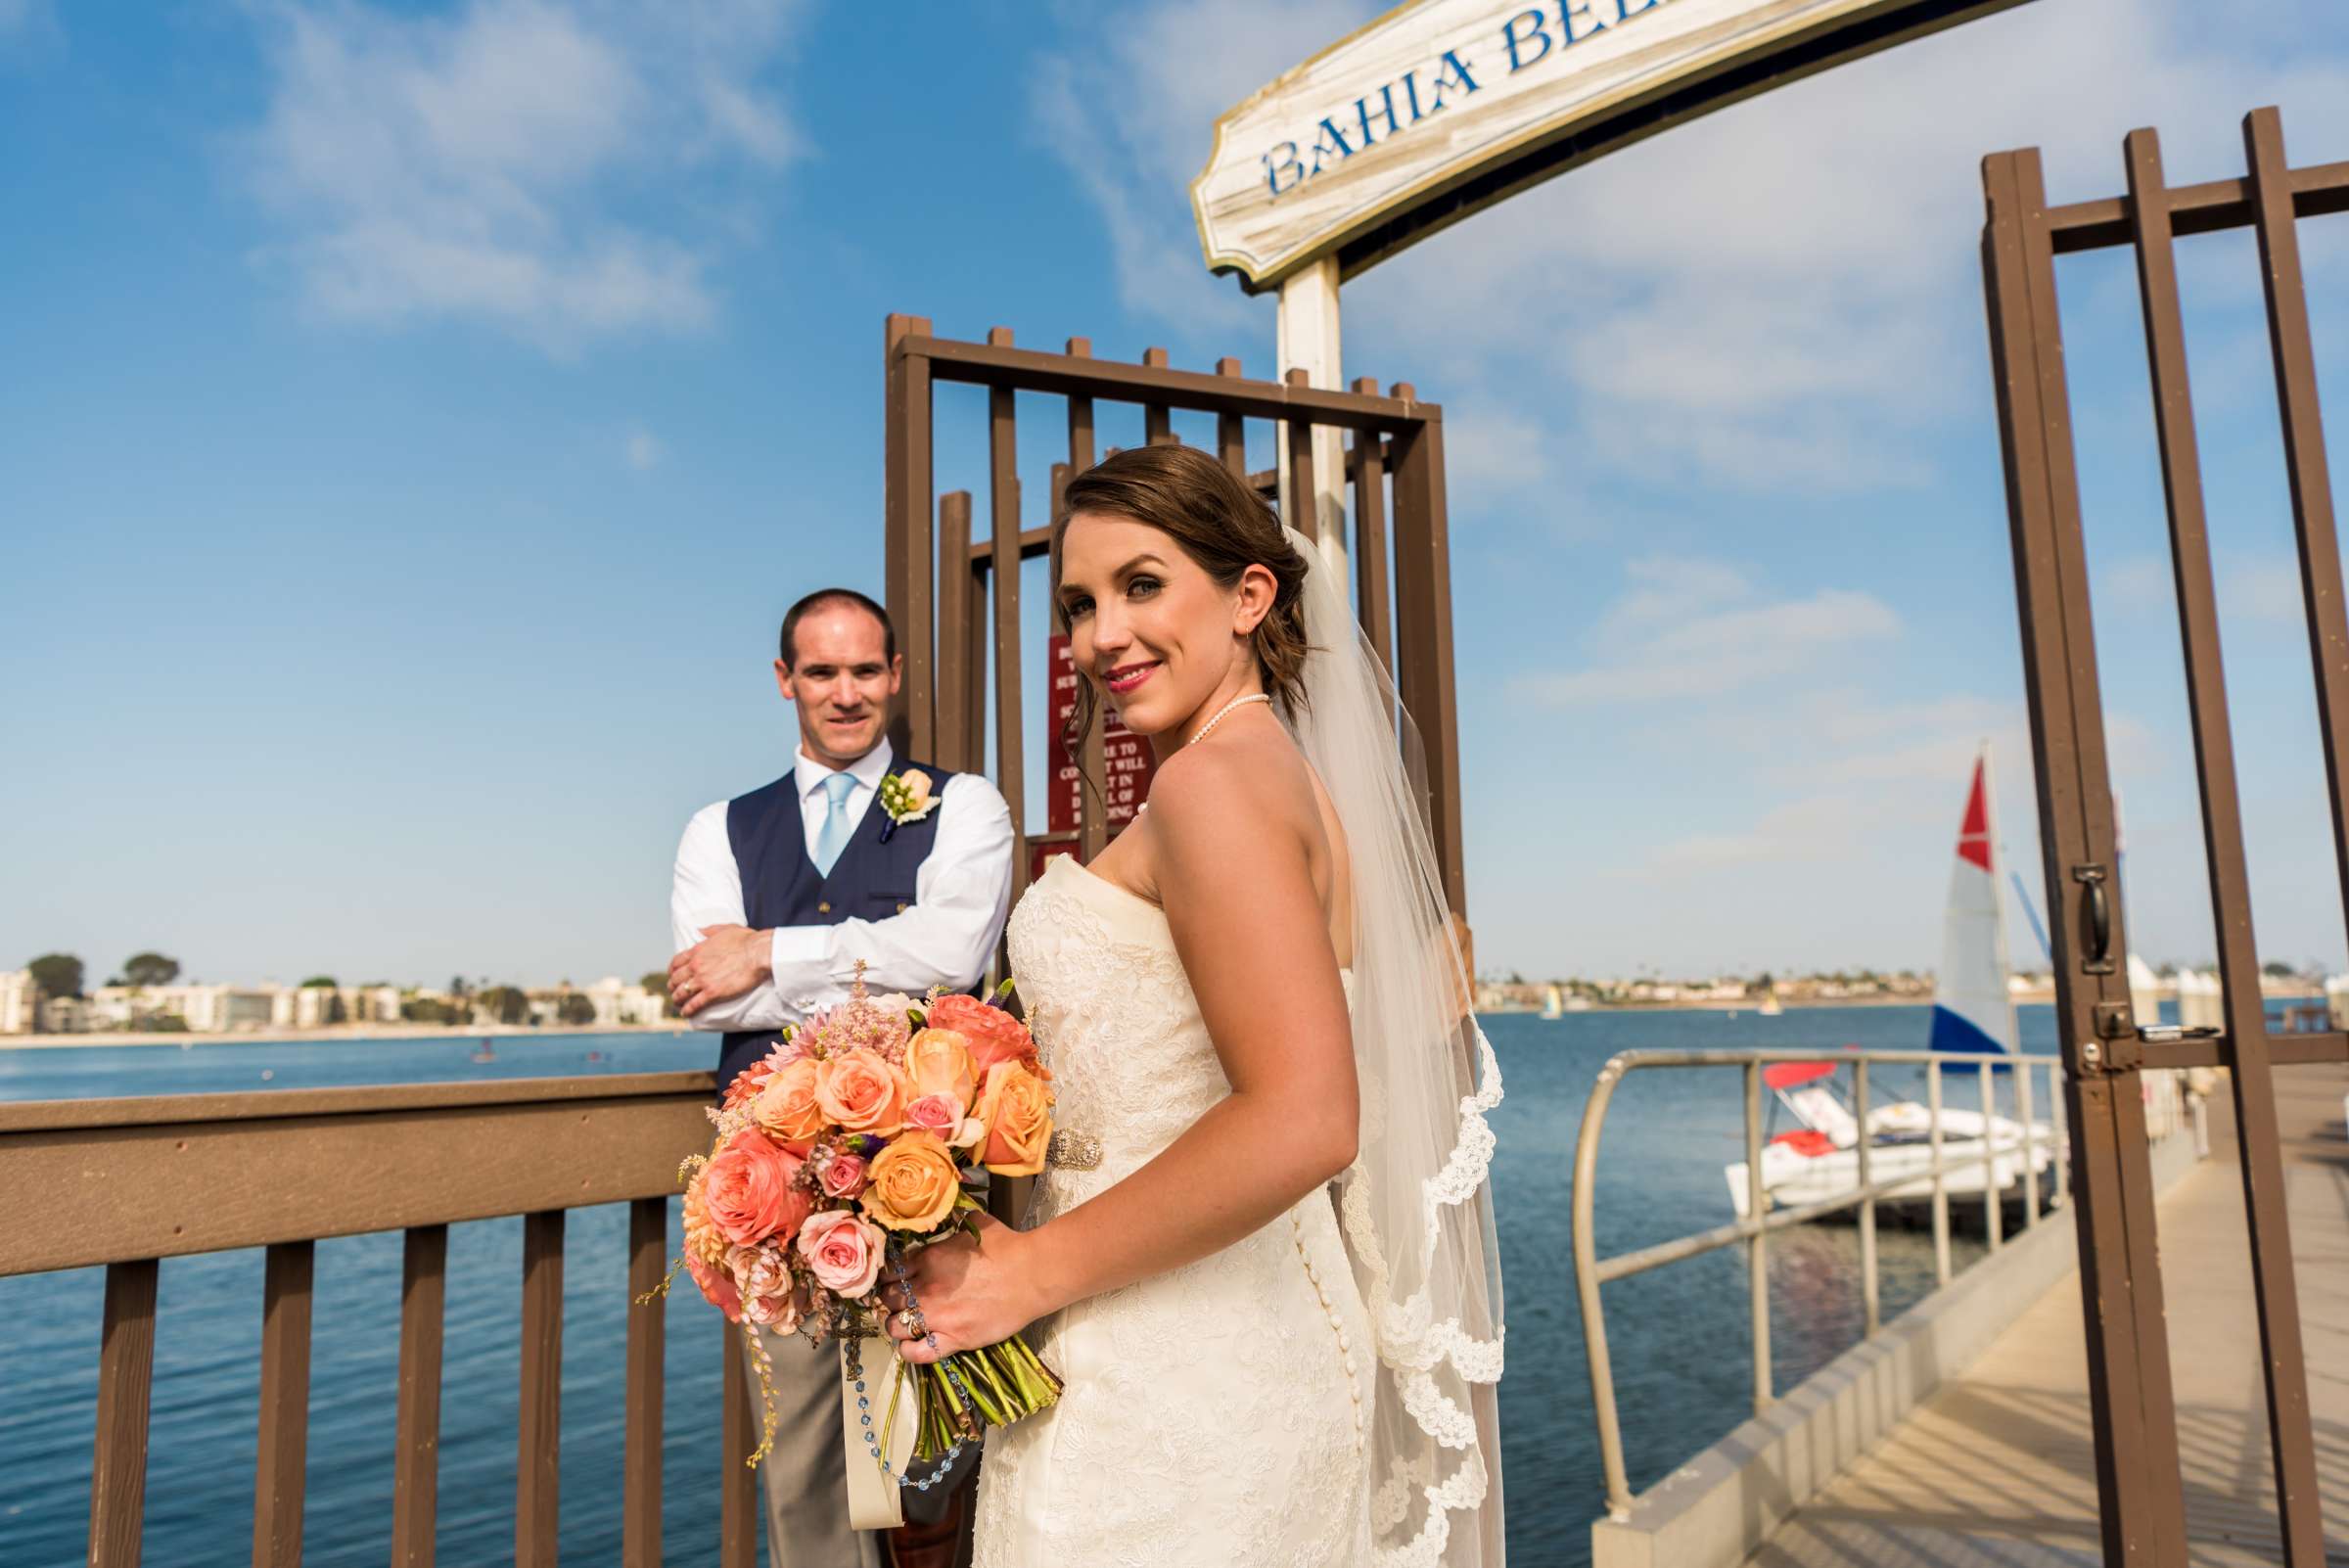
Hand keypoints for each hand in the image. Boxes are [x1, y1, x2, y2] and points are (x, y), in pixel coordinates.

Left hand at [668, 925, 771, 1016]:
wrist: (758, 953)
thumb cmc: (746, 940)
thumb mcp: (725, 929)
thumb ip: (710, 930)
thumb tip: (699, 930)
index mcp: (697, 951)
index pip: (676, 962)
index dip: (672, 971)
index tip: (673, 975)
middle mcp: (696, 966)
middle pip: (675, 979)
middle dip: (672, 986)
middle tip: (675, 991)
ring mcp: (703, 980)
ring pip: (681, 993)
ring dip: (677, 999)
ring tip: (678, 1004)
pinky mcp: (713, 993)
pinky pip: (694, 1004)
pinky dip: (688, 1010)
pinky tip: (686, 1013)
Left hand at [878, 1214, 1046, 1364]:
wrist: (1033, 1275)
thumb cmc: (1008, 1247)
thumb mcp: (977, 1223)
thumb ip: (955, 1221)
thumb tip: (949, 1210)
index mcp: (927, 1258)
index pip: (887, 1272)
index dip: (887, 1278)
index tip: (893, 1281)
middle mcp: (926, 1289)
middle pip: (887, 1299)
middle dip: (889, 1301)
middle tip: (899, 1302)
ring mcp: (938, 1317)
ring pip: (894, 1327)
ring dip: (895, 1325)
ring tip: (905, 1323)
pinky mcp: (953, 1339)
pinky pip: (916, 1353)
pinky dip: (908, 1351)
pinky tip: (911, 1345)